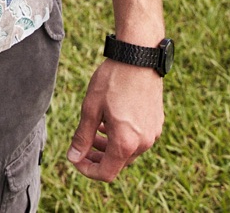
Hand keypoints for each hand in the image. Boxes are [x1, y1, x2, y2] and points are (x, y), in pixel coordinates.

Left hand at [67, 60, 163, 181]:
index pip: (106, 173)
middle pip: (118, 162)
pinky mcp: (157, 122)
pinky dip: (122, 135)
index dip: (87, 170)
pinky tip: (111, 119)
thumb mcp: (91, 108)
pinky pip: (138, 138)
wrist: (138, 56)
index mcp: (126, 143)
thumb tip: (73, 158)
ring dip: (109, 145)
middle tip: (82, 145)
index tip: (75, 158)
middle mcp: (143, 143)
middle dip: (97, 157)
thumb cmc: (113, 80)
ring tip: (94, 128)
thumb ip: (82, 136)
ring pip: (128, 150)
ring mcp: (153, 133)